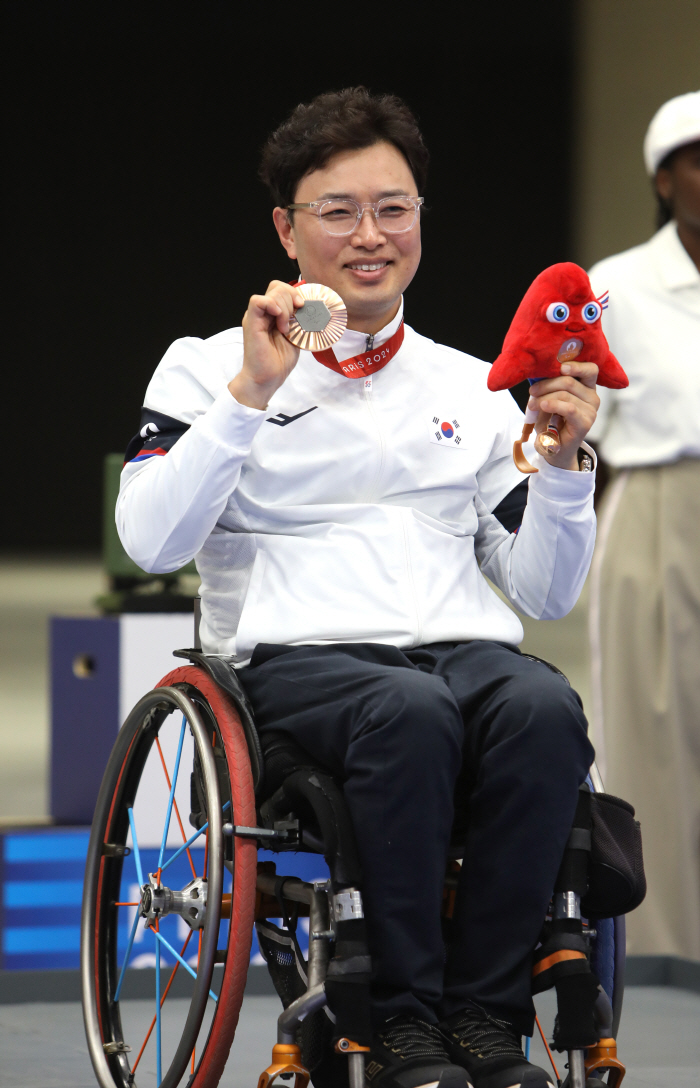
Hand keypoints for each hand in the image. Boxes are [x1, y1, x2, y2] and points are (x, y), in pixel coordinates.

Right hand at [228, 280, 305, 409]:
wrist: (267, 379)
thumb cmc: (279, 361)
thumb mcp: (296, 336)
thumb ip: (299, 321)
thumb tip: (309, 309)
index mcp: (272, 314)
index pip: (282, 290)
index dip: (295, 294)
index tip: (303, 308)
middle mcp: (263, 312)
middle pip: (277, 287)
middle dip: (292, 299)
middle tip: (295, 321)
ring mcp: (256, 316)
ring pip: (272, 292)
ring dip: (285, 308)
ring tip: (286, 328)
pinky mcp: (251, 323)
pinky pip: (257, 301)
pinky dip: (272, 306)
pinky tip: (280, 321)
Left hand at [528, 361, 599, 470]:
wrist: (554, 449)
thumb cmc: (551, 422)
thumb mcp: (548, 400)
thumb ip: (549, 387)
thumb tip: (539, 375)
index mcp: (586, 388)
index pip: (590, 369)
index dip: (576, 365)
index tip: (560, 367)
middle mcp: (592, 397)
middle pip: (569, 380)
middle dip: (546, 384)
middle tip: (532, 392)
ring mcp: (591, 411)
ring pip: (565, 394)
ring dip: (544, 397)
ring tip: (532, 405)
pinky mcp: (585, 423)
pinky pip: (569, 408)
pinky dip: (553, 405)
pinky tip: (543, 406)